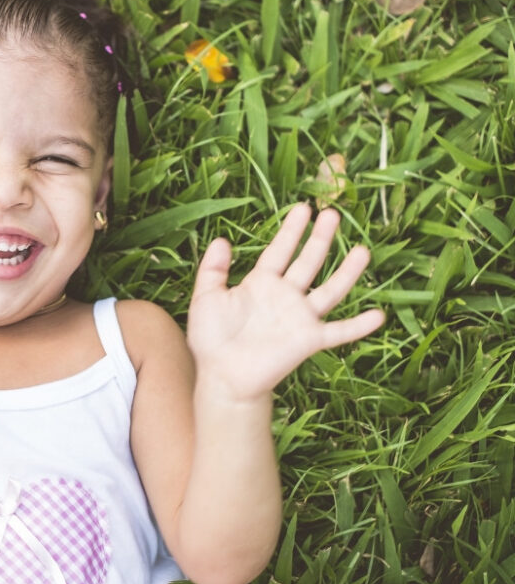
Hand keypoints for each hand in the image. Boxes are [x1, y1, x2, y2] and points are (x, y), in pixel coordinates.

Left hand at [186, 204, 384, 402]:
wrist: (221, 375)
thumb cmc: (211, 338)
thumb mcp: (206, 298)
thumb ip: (212, 269)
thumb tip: (221, 239)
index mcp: (261, 283)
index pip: (280, 250)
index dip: (291, 231)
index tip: (304, 208)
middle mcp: (285, 296)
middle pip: (308, 262)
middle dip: (320, 239)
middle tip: (333, 213)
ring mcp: (299, 317)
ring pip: (330, 290)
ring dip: (347, 272)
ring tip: (363, 250)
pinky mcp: (309, 340)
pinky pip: (339, 332)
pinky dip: (358, 325)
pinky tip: (378, 315)